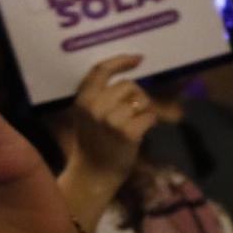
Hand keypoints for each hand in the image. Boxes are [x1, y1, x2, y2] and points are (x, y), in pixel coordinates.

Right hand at [62, 54, 156, 193]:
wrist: (94, 173)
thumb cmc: (93, 142)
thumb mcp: (87, 115)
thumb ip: (99, 96)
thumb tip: (127, 75)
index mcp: (83, 100)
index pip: (101, 70)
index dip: (121, 61)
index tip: (138, 59)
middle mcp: (95, 107)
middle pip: (128, 85)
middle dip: (136, 96)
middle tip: (132, 112)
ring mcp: (111, 119)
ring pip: (141, 99)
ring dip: (144, 110)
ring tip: (135, 123)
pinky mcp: (127, 132)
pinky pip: (149, 116)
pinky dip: (150, 122)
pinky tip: (141, 132)